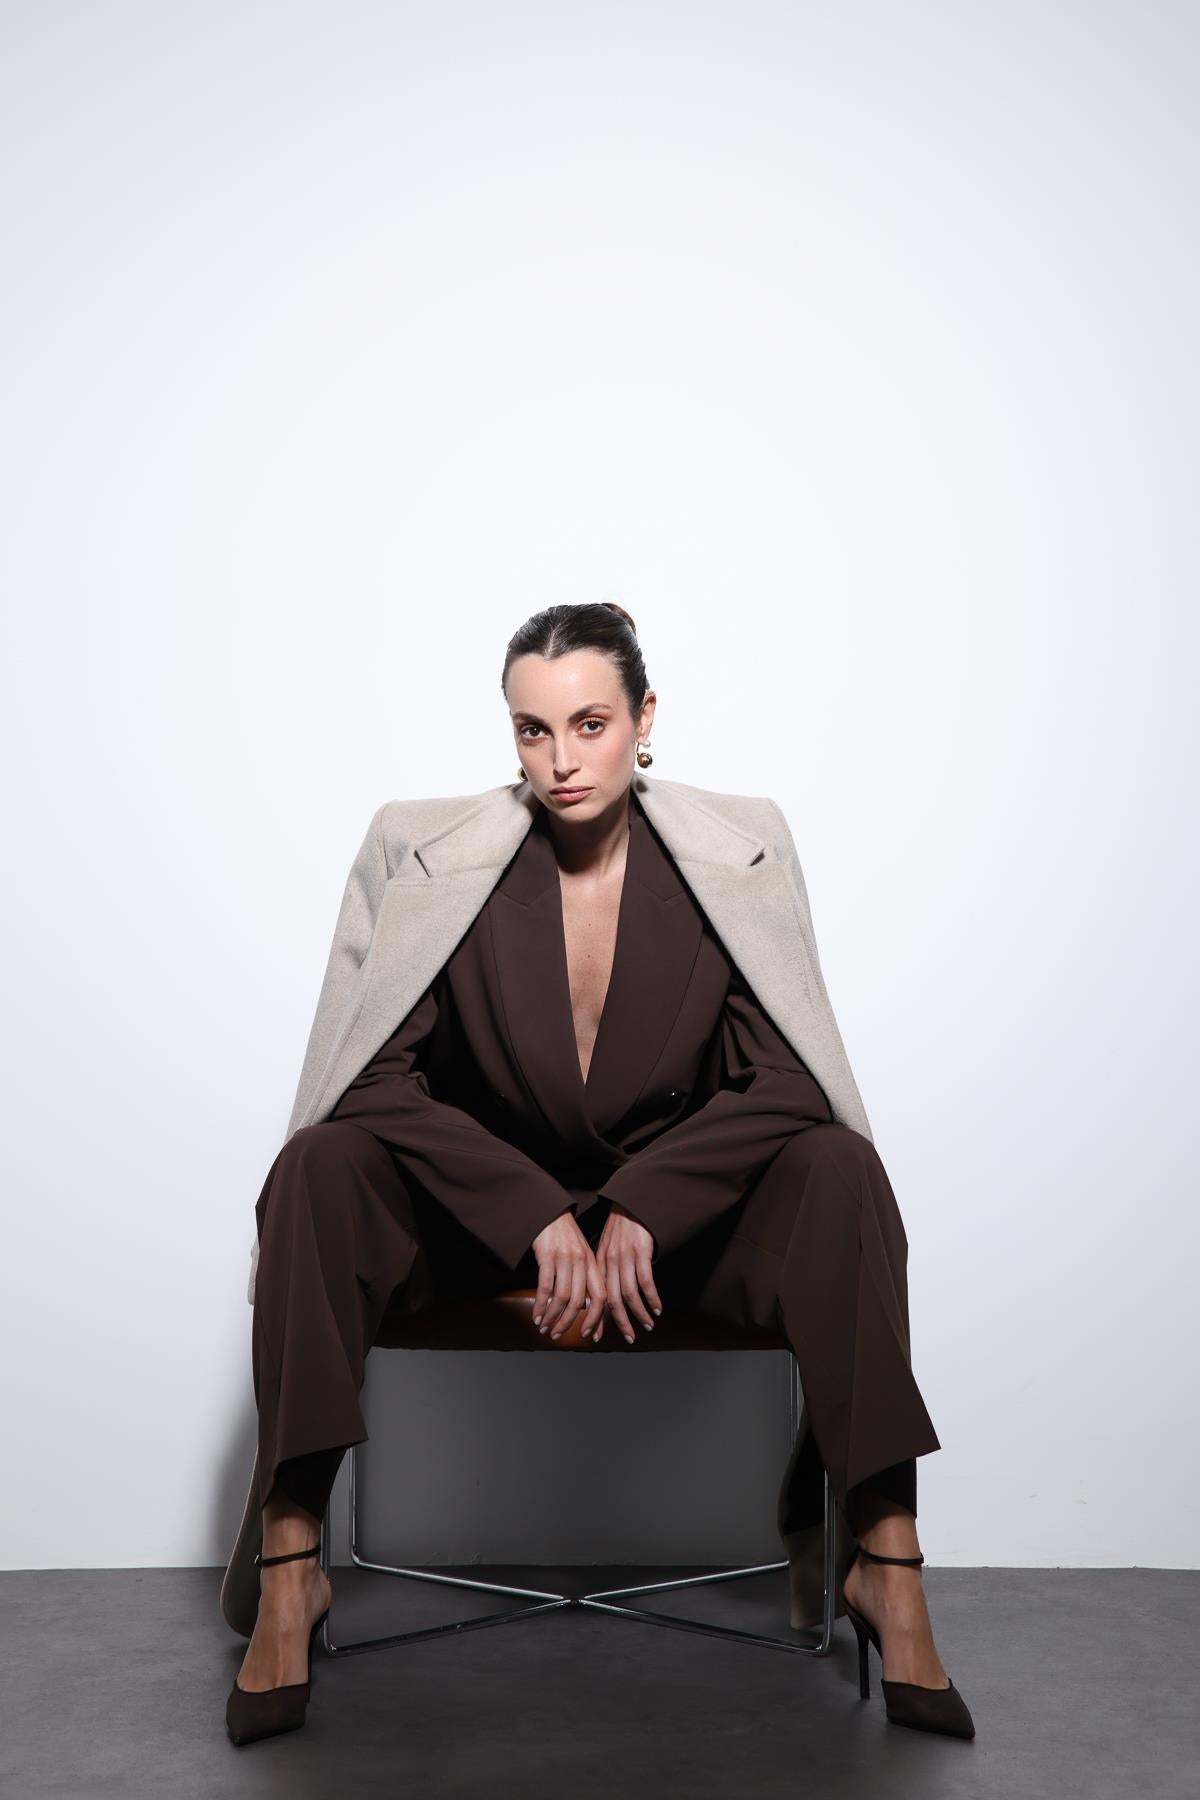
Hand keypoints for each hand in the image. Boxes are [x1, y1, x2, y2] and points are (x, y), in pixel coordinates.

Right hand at [530, 1211, 606, 1342]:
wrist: (550, 1212)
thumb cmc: (565, 1236)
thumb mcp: (581, 1255)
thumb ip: (585, 1278)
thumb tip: (585, 1307)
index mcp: (592, 1264)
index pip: (600, 1297)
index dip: (596, 1319)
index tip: (589, 1336)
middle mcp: (581, 1262)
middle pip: (579, 1302)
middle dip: (568, 1323)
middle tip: (558, 1335)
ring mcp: (564, 1259)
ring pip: (562, 1298)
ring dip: (552, 1317)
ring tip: (544, 1328)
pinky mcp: (547, 1256)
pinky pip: (545, 1287)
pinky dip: (540, 1305)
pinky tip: (536, 1315)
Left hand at [595, 1202, 661, 1343]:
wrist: (631, 1205)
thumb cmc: (619, 1230)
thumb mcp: (605, 1250)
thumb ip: (604, 1273)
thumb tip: (602, 1300)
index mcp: (599, 1264)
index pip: (596, 1297)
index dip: (596, 1318)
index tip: (595, 1336)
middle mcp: (610, 1263)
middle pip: (612, 1300)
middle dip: (620, 1322)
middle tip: (628, 1338)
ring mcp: (625, 1257)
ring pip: (629, 1294)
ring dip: (639, 1313)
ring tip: (647, 1325)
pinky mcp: (641, 1252)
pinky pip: (646, 1281)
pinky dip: (652, 1297)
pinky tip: (657, 1307)